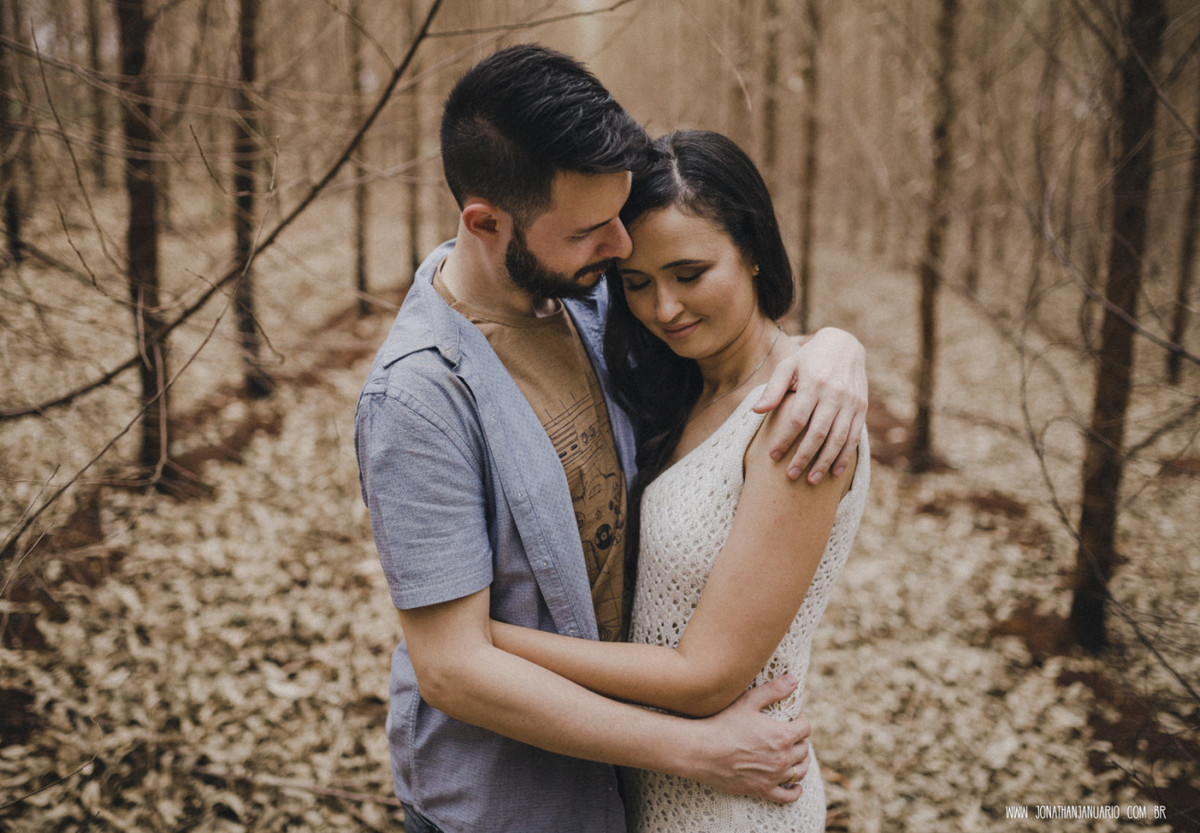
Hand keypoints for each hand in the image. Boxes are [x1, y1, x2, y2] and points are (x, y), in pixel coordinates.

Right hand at [688, 675, 811, 803]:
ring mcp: (774, 776)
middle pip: (804, 749)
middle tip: (792, 733)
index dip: (802, 719)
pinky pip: (787, 796)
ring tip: (797, 755)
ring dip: (802, 761)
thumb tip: (793, 680)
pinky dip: (795, 790)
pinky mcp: (762, 790)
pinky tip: (796, 785)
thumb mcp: (748, 701)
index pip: (805, 727)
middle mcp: (783, 758)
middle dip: (801, 739)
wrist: (702, 751)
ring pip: (800, 771)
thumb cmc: (723, 723)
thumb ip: (773, 690)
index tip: (795, 716)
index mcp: (782, 735)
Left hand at [754, 327, 867, 483]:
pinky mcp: (861, 408)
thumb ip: (773, 389)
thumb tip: (756, 411)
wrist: (845, 345)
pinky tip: (835, 472)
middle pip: (818, 432)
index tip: (772, 456)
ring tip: (811, 480)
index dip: (785, 439)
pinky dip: (845, 456)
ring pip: (838, 438)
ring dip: (825, 462)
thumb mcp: (788, 366)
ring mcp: (851, 402)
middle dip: (804, 456)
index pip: (797, 418)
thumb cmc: (809, 358)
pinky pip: (854, 436)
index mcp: (814, 383)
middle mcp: (834, 394)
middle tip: (790, 476)